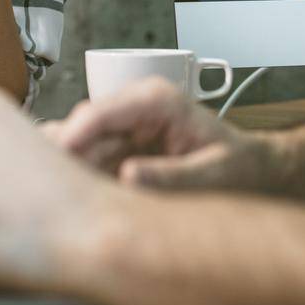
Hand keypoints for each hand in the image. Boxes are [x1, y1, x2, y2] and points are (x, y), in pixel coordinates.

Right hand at [48, 77, 277, 191]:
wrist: (253, 169)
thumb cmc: (240, 165)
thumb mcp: (214, 173)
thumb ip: (174, 175)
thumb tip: (129, 177)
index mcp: (157, 101)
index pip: (100, 112)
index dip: (72, 136)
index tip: (54, 164)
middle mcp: (134, 108)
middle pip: (81, 128)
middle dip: (64, 157)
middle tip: (51, 194)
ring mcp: (125, 128)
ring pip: (79, 145)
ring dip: (70, 172)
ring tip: (62, 203)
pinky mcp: (120, 149)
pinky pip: (89, 162)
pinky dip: (81, 181)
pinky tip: (78, 204)